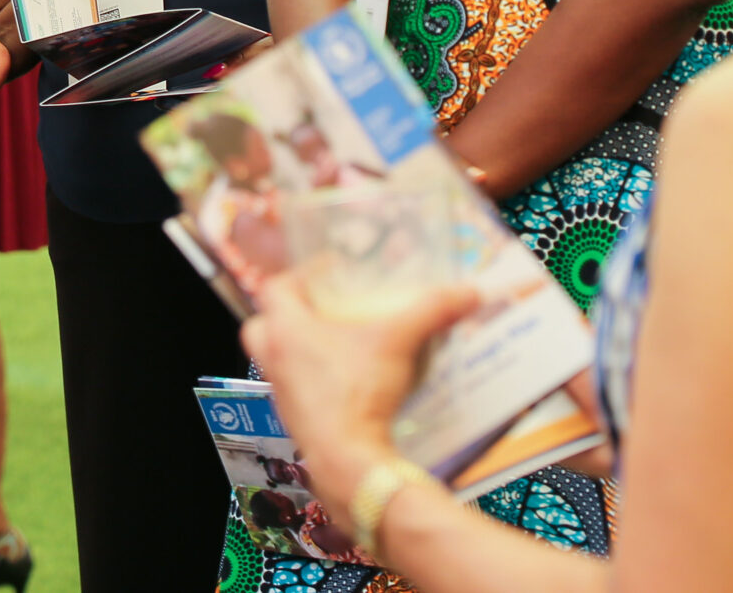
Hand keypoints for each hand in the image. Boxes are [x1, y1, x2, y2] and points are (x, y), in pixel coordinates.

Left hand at [242, 272, 481, 516]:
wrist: (349, 460)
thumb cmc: (360, 394)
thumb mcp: (399, 342)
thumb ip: (432, 311)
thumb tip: (468, 292)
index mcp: (286, 330)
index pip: (275, 288)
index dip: (300, 275)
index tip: (328, 272)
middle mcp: (273, 358)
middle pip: (264, 323)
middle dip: (287, 313)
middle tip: (321, 309)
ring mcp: (280, 392)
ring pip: (275, 358)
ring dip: (298, 348)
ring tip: (336, 344)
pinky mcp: (294, 419)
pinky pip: (294, 389)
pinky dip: (312, 381)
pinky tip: (345, 382)